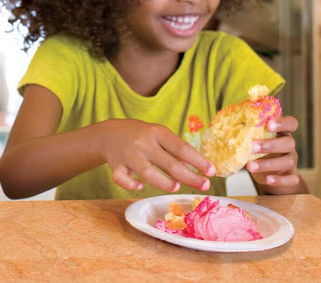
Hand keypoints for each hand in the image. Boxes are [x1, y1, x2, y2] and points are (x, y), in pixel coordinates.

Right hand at [96, 119, 214, 191]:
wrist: (108, 133)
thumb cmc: (140, 136)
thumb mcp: (158, 135)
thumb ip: (174, 150)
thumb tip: (194, 169)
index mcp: (157, 132)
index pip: (181, 147)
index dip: (198, 160)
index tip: (212, 171)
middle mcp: (143, 143)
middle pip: (169, 163)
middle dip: (189, 177)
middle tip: (204, 185)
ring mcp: (128, 155)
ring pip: (147, 172)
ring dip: (164, 182)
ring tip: (176, 187)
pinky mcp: (115, 166)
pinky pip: (122, 178)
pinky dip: (131, 184)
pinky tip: (140, 186)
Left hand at [246, 115, 302, 191]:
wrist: (269, 173)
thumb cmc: (257, 151)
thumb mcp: (253, 140)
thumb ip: (246, 132)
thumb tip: (226, 126)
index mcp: (281, 132)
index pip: (291, 123)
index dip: (283, 122)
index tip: (269, 124)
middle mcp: (289, 145)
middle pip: (289, 142)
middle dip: (270, 145)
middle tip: (252, 147)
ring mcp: (292, 160)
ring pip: (288, 161)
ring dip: (268, 164)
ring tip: (250, 166)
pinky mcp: (291, 175)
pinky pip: (292, 179)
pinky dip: (280, 180)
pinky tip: (268, 180)